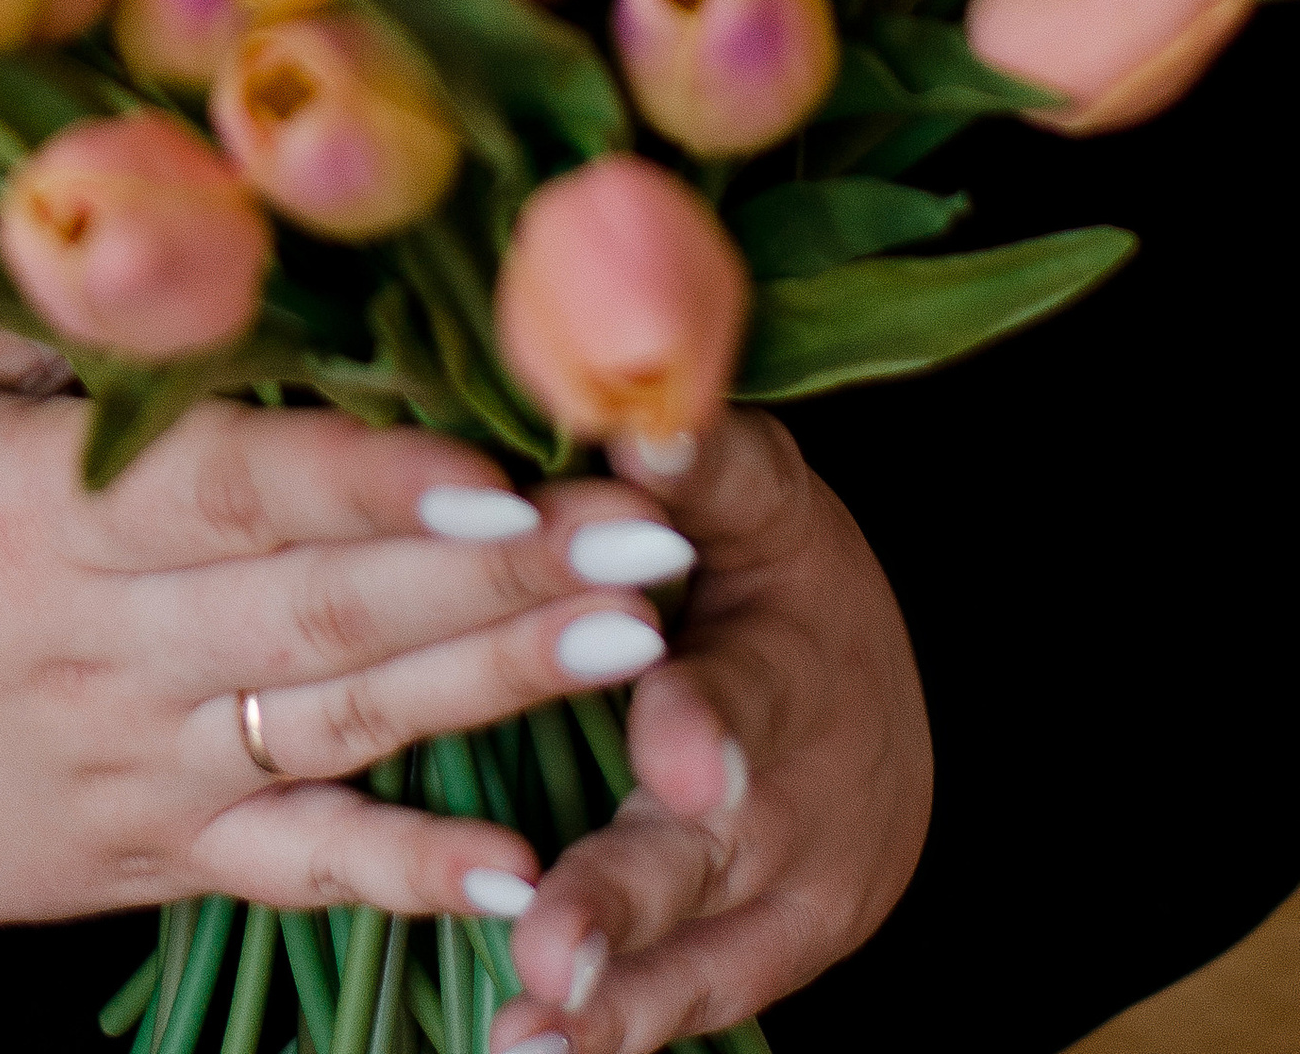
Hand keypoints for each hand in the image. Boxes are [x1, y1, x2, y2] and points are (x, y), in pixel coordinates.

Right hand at [0, 320, 695, 948]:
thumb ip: (85, 336)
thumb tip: (224, 231)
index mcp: (36, 512)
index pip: (236, 484)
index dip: (377, 474)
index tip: (513, 448)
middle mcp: (100, 645)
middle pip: (326, 603)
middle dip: (505, 566)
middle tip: (651, 525)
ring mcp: (134, 764)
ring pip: (339, 724)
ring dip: (497, 685)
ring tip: (641, 641)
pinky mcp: (147, 857)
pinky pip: (293, 871)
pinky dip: (405, 876)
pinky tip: (520, 870)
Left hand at [490, 416, 930, 1053]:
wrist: (882, 699)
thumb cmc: (781, 576)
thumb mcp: (761, 499)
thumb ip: (704, 467)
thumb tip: (647, 418)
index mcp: (792, 658)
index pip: (750, 687)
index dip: (708, 721)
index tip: (672, 753)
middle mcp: (802, 792)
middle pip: (714, 849)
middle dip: (630, 897)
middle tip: (550, 943)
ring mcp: (795, 892)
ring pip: (701, 949)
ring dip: (615, 994)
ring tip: (526, 1026)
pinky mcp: (772, 953)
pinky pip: (697, 1000)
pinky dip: (624, 1028)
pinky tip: (535, 1051)